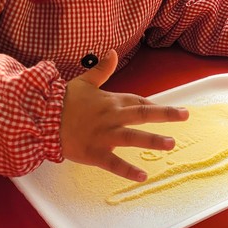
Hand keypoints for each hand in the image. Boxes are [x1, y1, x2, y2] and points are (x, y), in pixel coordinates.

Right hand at [60, 49, 188, 181]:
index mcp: (111, 101)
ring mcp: (104, 135)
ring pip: (132, 137)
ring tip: (171, 143)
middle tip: (185, 115)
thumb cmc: (63, 101)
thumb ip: (102, 69)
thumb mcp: (84, 82)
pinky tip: (143, 175)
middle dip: (165, 114)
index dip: (153, 105)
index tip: (169, 109)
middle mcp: (112, 117)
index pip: (138, 101)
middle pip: (142, 114)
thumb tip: (113, 52)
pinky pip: (114, 163)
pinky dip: (128, 170)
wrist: (42, 119)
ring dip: (152, 140)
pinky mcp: (94, 152)